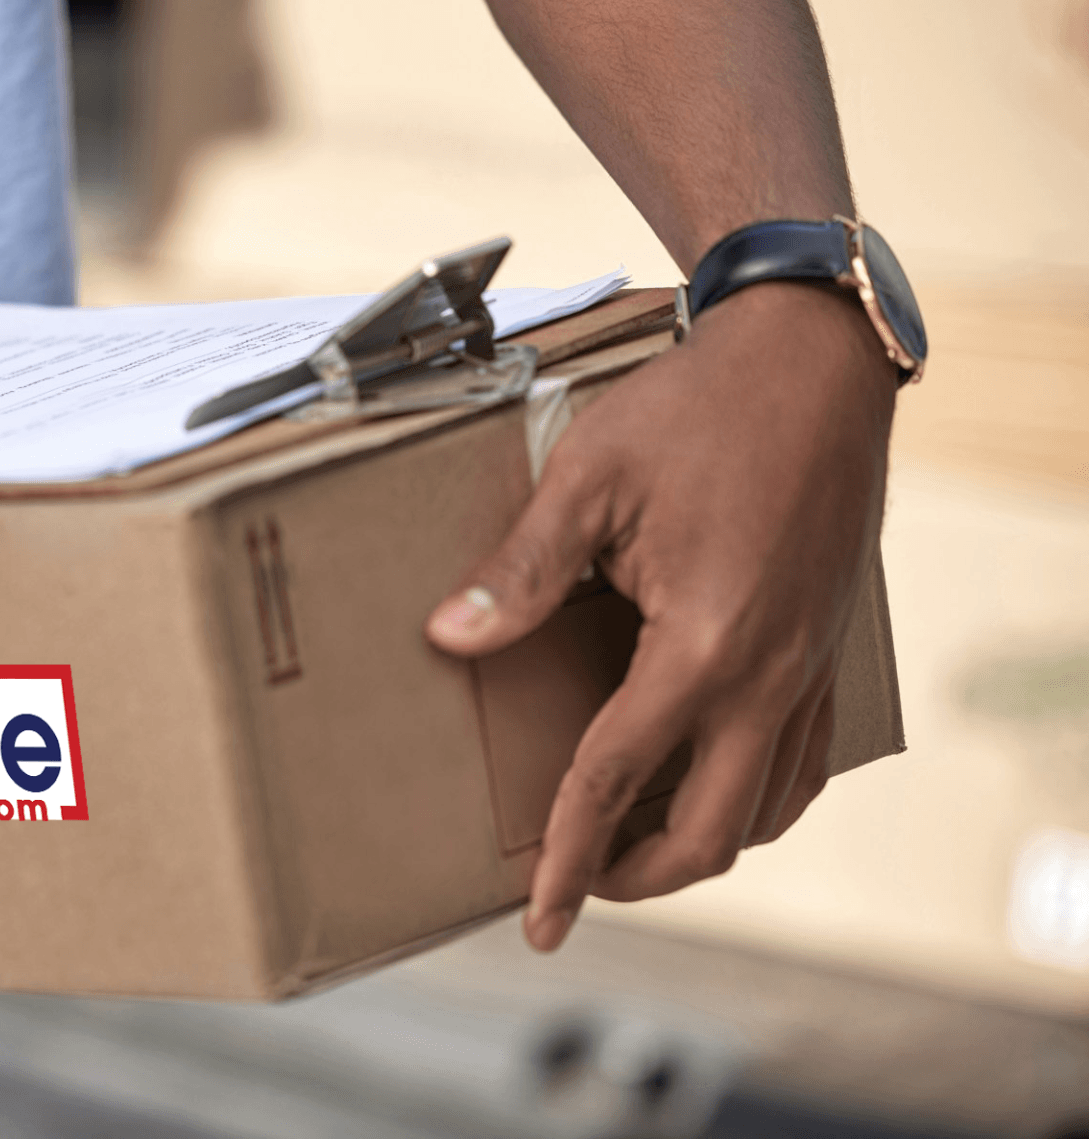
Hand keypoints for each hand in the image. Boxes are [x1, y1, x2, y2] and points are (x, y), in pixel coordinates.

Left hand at [426, 283, 896, 950]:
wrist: (812, 361)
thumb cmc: (698, 410)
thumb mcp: (588, 481)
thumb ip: (520, 573)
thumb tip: (449, 639)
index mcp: (703, 646)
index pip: (616, 779)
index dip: (566, 854)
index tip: (535, 915)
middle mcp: (771, 676)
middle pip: (710, 832)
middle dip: (637, 876)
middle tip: (572, 884)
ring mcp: (811, 666)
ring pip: (767, 808)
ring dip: (697, 842)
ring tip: (628, 841)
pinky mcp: (828, 647)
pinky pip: (802, 761)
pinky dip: (751, 795)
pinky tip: (704, 777)